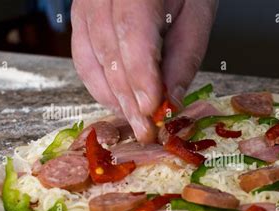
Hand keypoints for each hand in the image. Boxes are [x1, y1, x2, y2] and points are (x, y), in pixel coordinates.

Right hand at [71, 0, 217, 142]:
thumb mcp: (197, 16)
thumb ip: (183, 58)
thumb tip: (170, 101)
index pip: (133, 33)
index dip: (141, 76)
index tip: (152, 109)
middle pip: (110, 52)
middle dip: (129, 98)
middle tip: (146, 130)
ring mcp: (85, 4)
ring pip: (91, 59)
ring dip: (114, 97)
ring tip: (135, 121)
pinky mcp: (81, 17)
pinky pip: (82, 58)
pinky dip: (100, 86)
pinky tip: (118, 103)